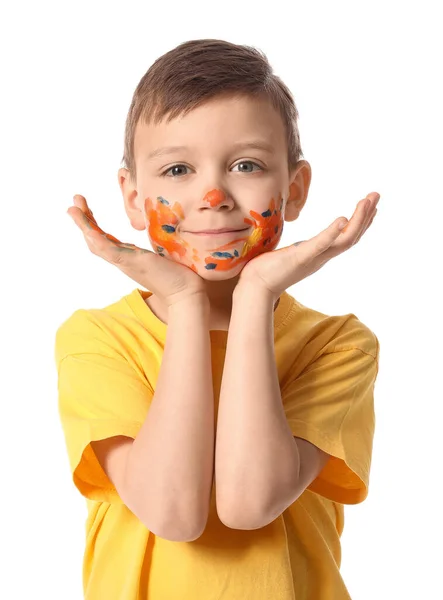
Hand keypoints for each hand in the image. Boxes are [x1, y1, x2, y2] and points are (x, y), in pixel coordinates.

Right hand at [67, 194, 206, 306]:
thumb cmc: (180, 275)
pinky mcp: (131, 262)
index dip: (93, 225)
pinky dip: (95, 237)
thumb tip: (166, 233)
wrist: (186, 293)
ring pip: (96, 244)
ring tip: (72, 209)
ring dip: (83, 226)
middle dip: (83, 221)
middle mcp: (123, 260)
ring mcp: (125, 262)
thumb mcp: (164, 253)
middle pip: (95, 240)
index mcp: (129, 257)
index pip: (105, 239)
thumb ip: (159, 245)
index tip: (86, 209)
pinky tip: (87, 227)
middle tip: (74, 203)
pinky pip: (108, 250)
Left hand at [237, 192, 379, 298]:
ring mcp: (312, 259)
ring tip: (367, 202)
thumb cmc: (267, 271)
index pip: (346, 237)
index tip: (371, 206)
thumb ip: (299, 249)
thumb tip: (298, 243)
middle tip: (376, 195)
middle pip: (351, 237)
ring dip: (358, 221)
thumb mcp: (290, 255)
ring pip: (344, 240)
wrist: (255, 288)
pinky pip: (320, 245)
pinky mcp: (300, 259)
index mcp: (319, 254)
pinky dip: (332, 233)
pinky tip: (342, 219)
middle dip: (366, 216)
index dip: (361, 223)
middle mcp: (321, 257)